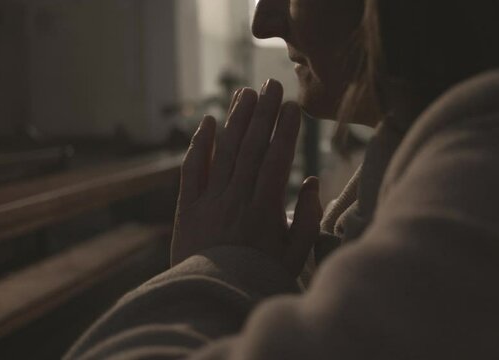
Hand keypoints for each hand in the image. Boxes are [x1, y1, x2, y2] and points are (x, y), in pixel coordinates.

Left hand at [171, 80, 322, 277]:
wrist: (210, 302)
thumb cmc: (258, 280)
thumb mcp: (293, 257)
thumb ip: (306, 220)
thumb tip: (310, 181)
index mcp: (264, 211)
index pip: (276, 160)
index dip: (285, 130)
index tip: (293, 106)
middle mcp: (236, 200)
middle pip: (251, 147)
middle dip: (264, 113)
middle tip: (273, 84)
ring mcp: (209, 202)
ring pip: (224, 152)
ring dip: (235, 119)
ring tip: (246, 92)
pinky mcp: (188, 208)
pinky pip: (192, 170)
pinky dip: (199, 145)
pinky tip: (207, 121)